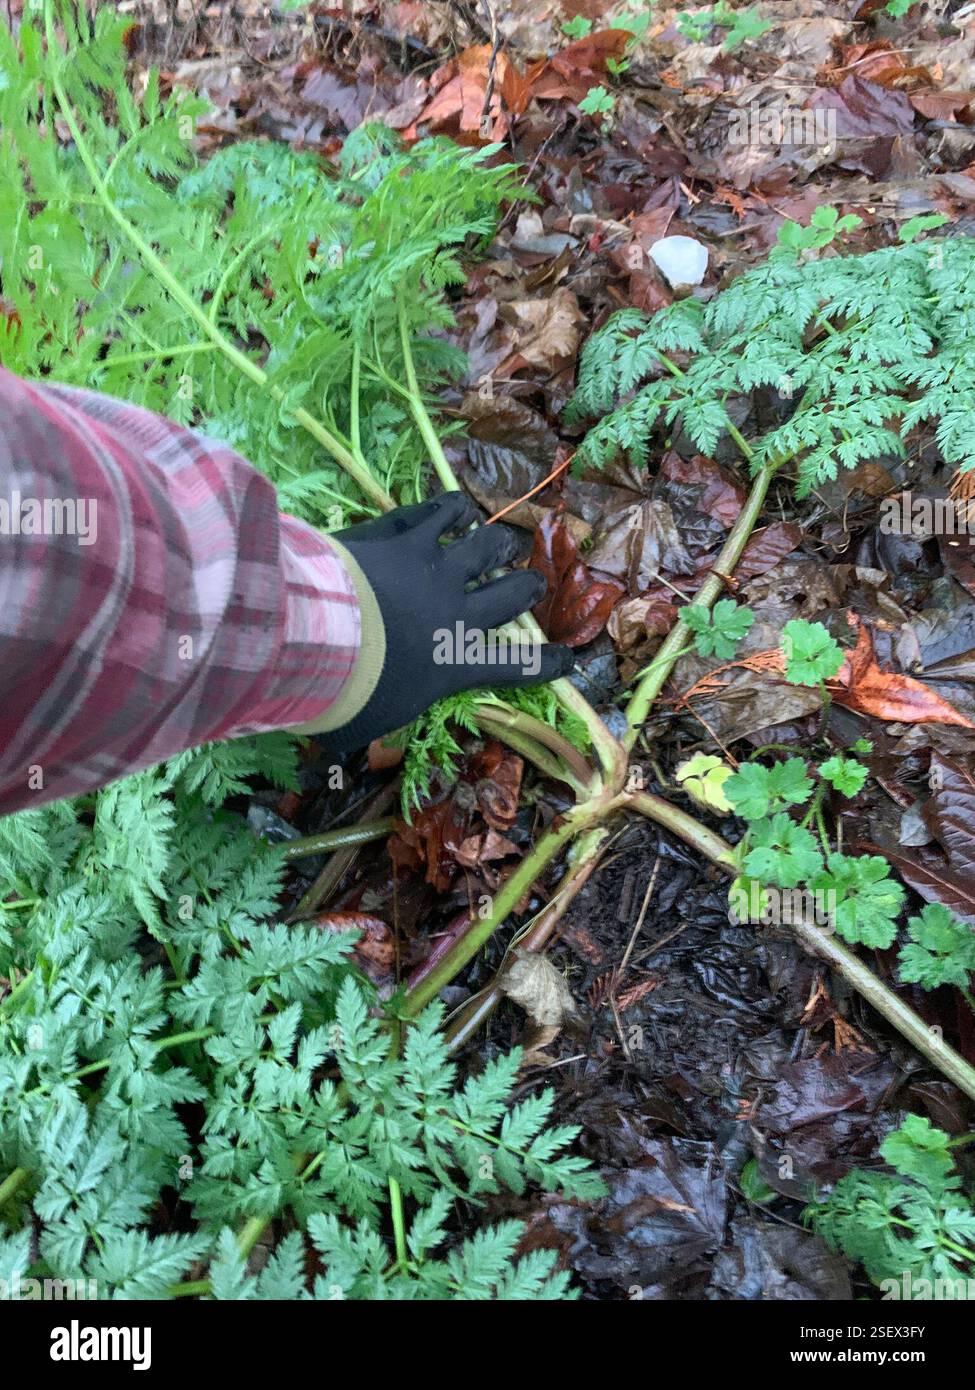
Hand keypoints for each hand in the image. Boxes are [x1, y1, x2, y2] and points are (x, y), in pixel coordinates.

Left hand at [300, 493, 573, 754]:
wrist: (312, 637)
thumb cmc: (344, 694)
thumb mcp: (371, 722)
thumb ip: (386, 716)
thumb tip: (366, 734)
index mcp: (454, 662)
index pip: (515, 665)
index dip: (545, 662)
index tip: (565, 658)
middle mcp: (456, 611)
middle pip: (512, 594)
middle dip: (527, 587)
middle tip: (531, 583)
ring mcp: (432, 568)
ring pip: (486, 544)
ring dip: (498, 541)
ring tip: (501, 540)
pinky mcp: (402, 536)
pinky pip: (438, 513)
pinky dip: (452, 509)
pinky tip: (455, 507)